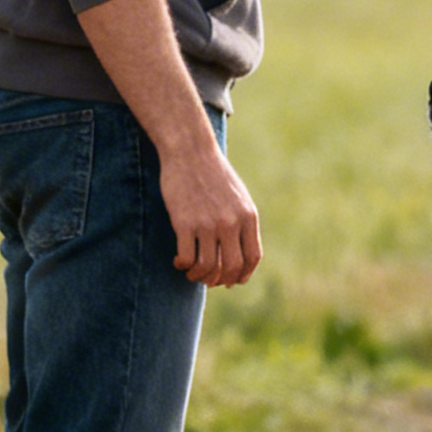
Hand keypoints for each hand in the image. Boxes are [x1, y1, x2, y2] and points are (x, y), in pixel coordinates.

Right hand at [160, 140, 261, 286]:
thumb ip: (242, 221)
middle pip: (232, 268)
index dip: (243, 274)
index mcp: (248, 216)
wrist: (190, 150)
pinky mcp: (184, 223)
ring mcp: (208, 224)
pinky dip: (183, 265)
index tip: (233, 281)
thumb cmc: (213, 173)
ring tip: (192, 272)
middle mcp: (231, 222)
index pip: (252, 257)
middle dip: (221, 280)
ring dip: (199, 276)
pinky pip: (186, 258)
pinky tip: (179, 261)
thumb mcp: (238, 196)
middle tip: (210, 280)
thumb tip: (241, 253)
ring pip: (208, 267)